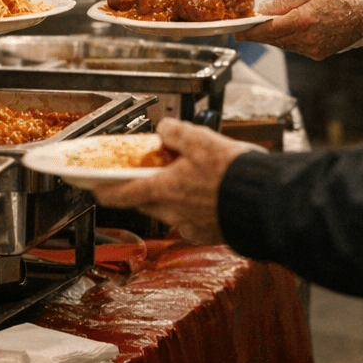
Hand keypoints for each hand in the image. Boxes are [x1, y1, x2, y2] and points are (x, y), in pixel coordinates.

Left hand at [89, 118, 257, 243]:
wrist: (268, 203)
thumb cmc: (234, 175)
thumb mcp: (200, 140)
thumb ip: (176, 132)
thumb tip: (165, 129)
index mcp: (164, 190)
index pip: (121, 194)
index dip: (104, 190)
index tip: (95, 188)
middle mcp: (174, 213)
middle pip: (146, 201)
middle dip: (144, 187)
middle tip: (150, 172)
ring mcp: (193, 226)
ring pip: (170, 210)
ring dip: (172, 196)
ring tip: (188, 177)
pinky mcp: (212, 233)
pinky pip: (194, 219)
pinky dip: (194, 207)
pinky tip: (208, 194)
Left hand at [238, 0, 362, 59]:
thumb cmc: (341, 0)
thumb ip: (283, 3)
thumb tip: (263, 9)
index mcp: (303, 20)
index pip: (268, 30)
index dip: (251, 32)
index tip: (239, 31)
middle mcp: (307, 38)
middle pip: (273, 40)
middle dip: (258, 34)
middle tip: (247, 27)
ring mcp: (313, 49)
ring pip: (283, 45)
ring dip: (273, 36)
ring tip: (268, 25)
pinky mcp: (318, 54)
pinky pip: (295, 48)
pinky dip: (288, 40)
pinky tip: (289, 30)